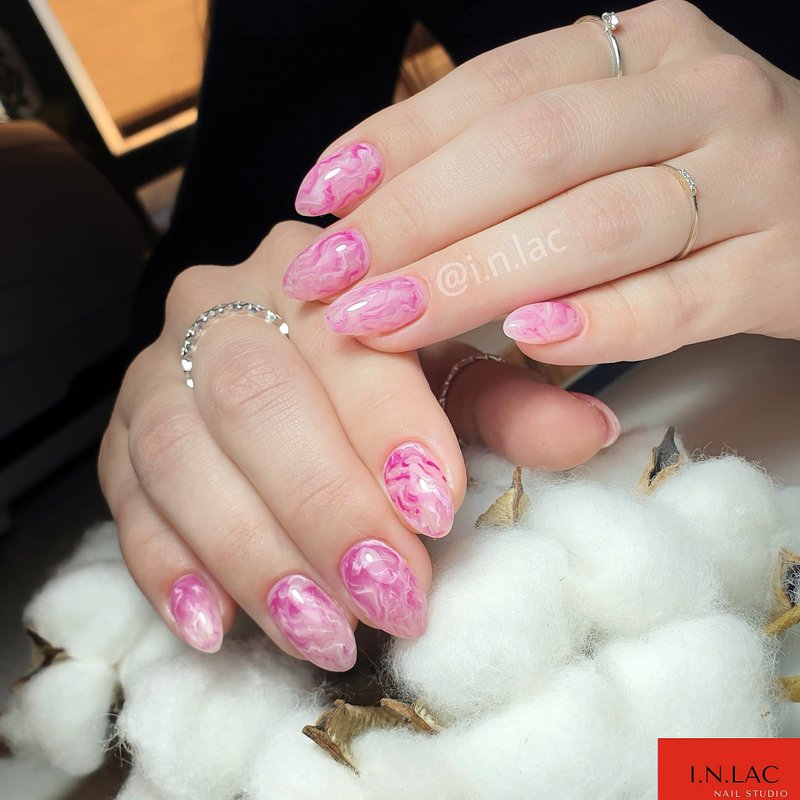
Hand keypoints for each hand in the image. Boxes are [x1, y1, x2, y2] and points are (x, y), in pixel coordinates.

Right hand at [99, 222, 617, 666]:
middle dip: (323, 506)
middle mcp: (224, 306)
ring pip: (185, 457)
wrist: (277, 347)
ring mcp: (161, 372)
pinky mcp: (124, 439)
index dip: (387, 430)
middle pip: (255, 398)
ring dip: (254, 554)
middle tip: (389, 596)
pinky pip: (129, 503)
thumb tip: (591, 432)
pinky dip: (169, 569)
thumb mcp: (454, 377)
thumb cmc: (381, 371)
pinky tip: (216, 625)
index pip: (344, 343)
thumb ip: (512, 405)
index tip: (436, 513)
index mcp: (316, 274)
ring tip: (322, 629)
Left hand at [282, 0, 799, 364]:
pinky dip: (600, 322)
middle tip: (329, 280)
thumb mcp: (607, 138)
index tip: (319, 200)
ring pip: (596, 225)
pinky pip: (679, 299)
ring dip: (477, 278)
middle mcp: (699, 94)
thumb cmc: (691, 178)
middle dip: (416, 219)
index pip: (495, 89)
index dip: (397, 143)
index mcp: (640, 50)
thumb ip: (514, 159)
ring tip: (387, 319)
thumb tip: (373, 207)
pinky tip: (526, 341)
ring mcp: (753, 177)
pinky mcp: (785, 268)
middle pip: (533, 152)